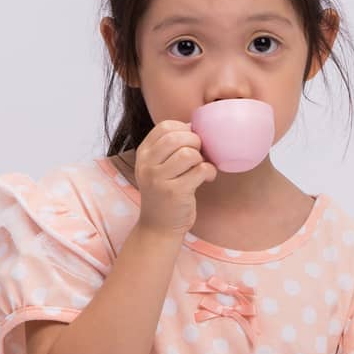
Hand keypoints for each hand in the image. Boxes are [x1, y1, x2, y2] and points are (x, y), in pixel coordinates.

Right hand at [129, 119, 216, 236]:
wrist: (159, 226)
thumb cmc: (165, 193)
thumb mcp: (158, 167)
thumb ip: (169, 148)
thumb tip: (195, 126)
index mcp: (143, 153)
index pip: (164, 126)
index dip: (185, 129)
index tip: (192, 141)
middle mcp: (147, 164)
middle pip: (177, 137)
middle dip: (196, 142)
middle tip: (201, 154)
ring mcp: (159, 179)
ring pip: (188, 153)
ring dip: (202, 158)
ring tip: (202, 167)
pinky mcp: (174, 192)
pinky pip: (200, 171)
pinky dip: (210, 172)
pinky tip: (207, 178)